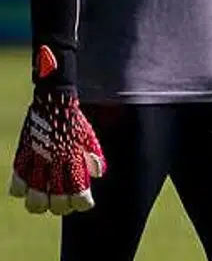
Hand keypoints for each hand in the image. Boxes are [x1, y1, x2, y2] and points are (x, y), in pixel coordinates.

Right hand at [9, 88, 105, 215]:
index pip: (79, 194)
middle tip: (64, 203)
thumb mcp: (89, 138)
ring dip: (40, 205)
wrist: (54, 102)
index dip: (82, 203)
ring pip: (35, 198)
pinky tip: (26, 188)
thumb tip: (97, 175)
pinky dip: (21, 190)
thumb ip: (94, 157)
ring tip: (43, 202)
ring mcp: (38, 161)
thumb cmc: (74, 121)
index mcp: (75, 160)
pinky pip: (17, 183)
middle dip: (62, 207)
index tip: (84, 202)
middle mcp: (56, 164)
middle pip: (57, 202)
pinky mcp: (23, 156)